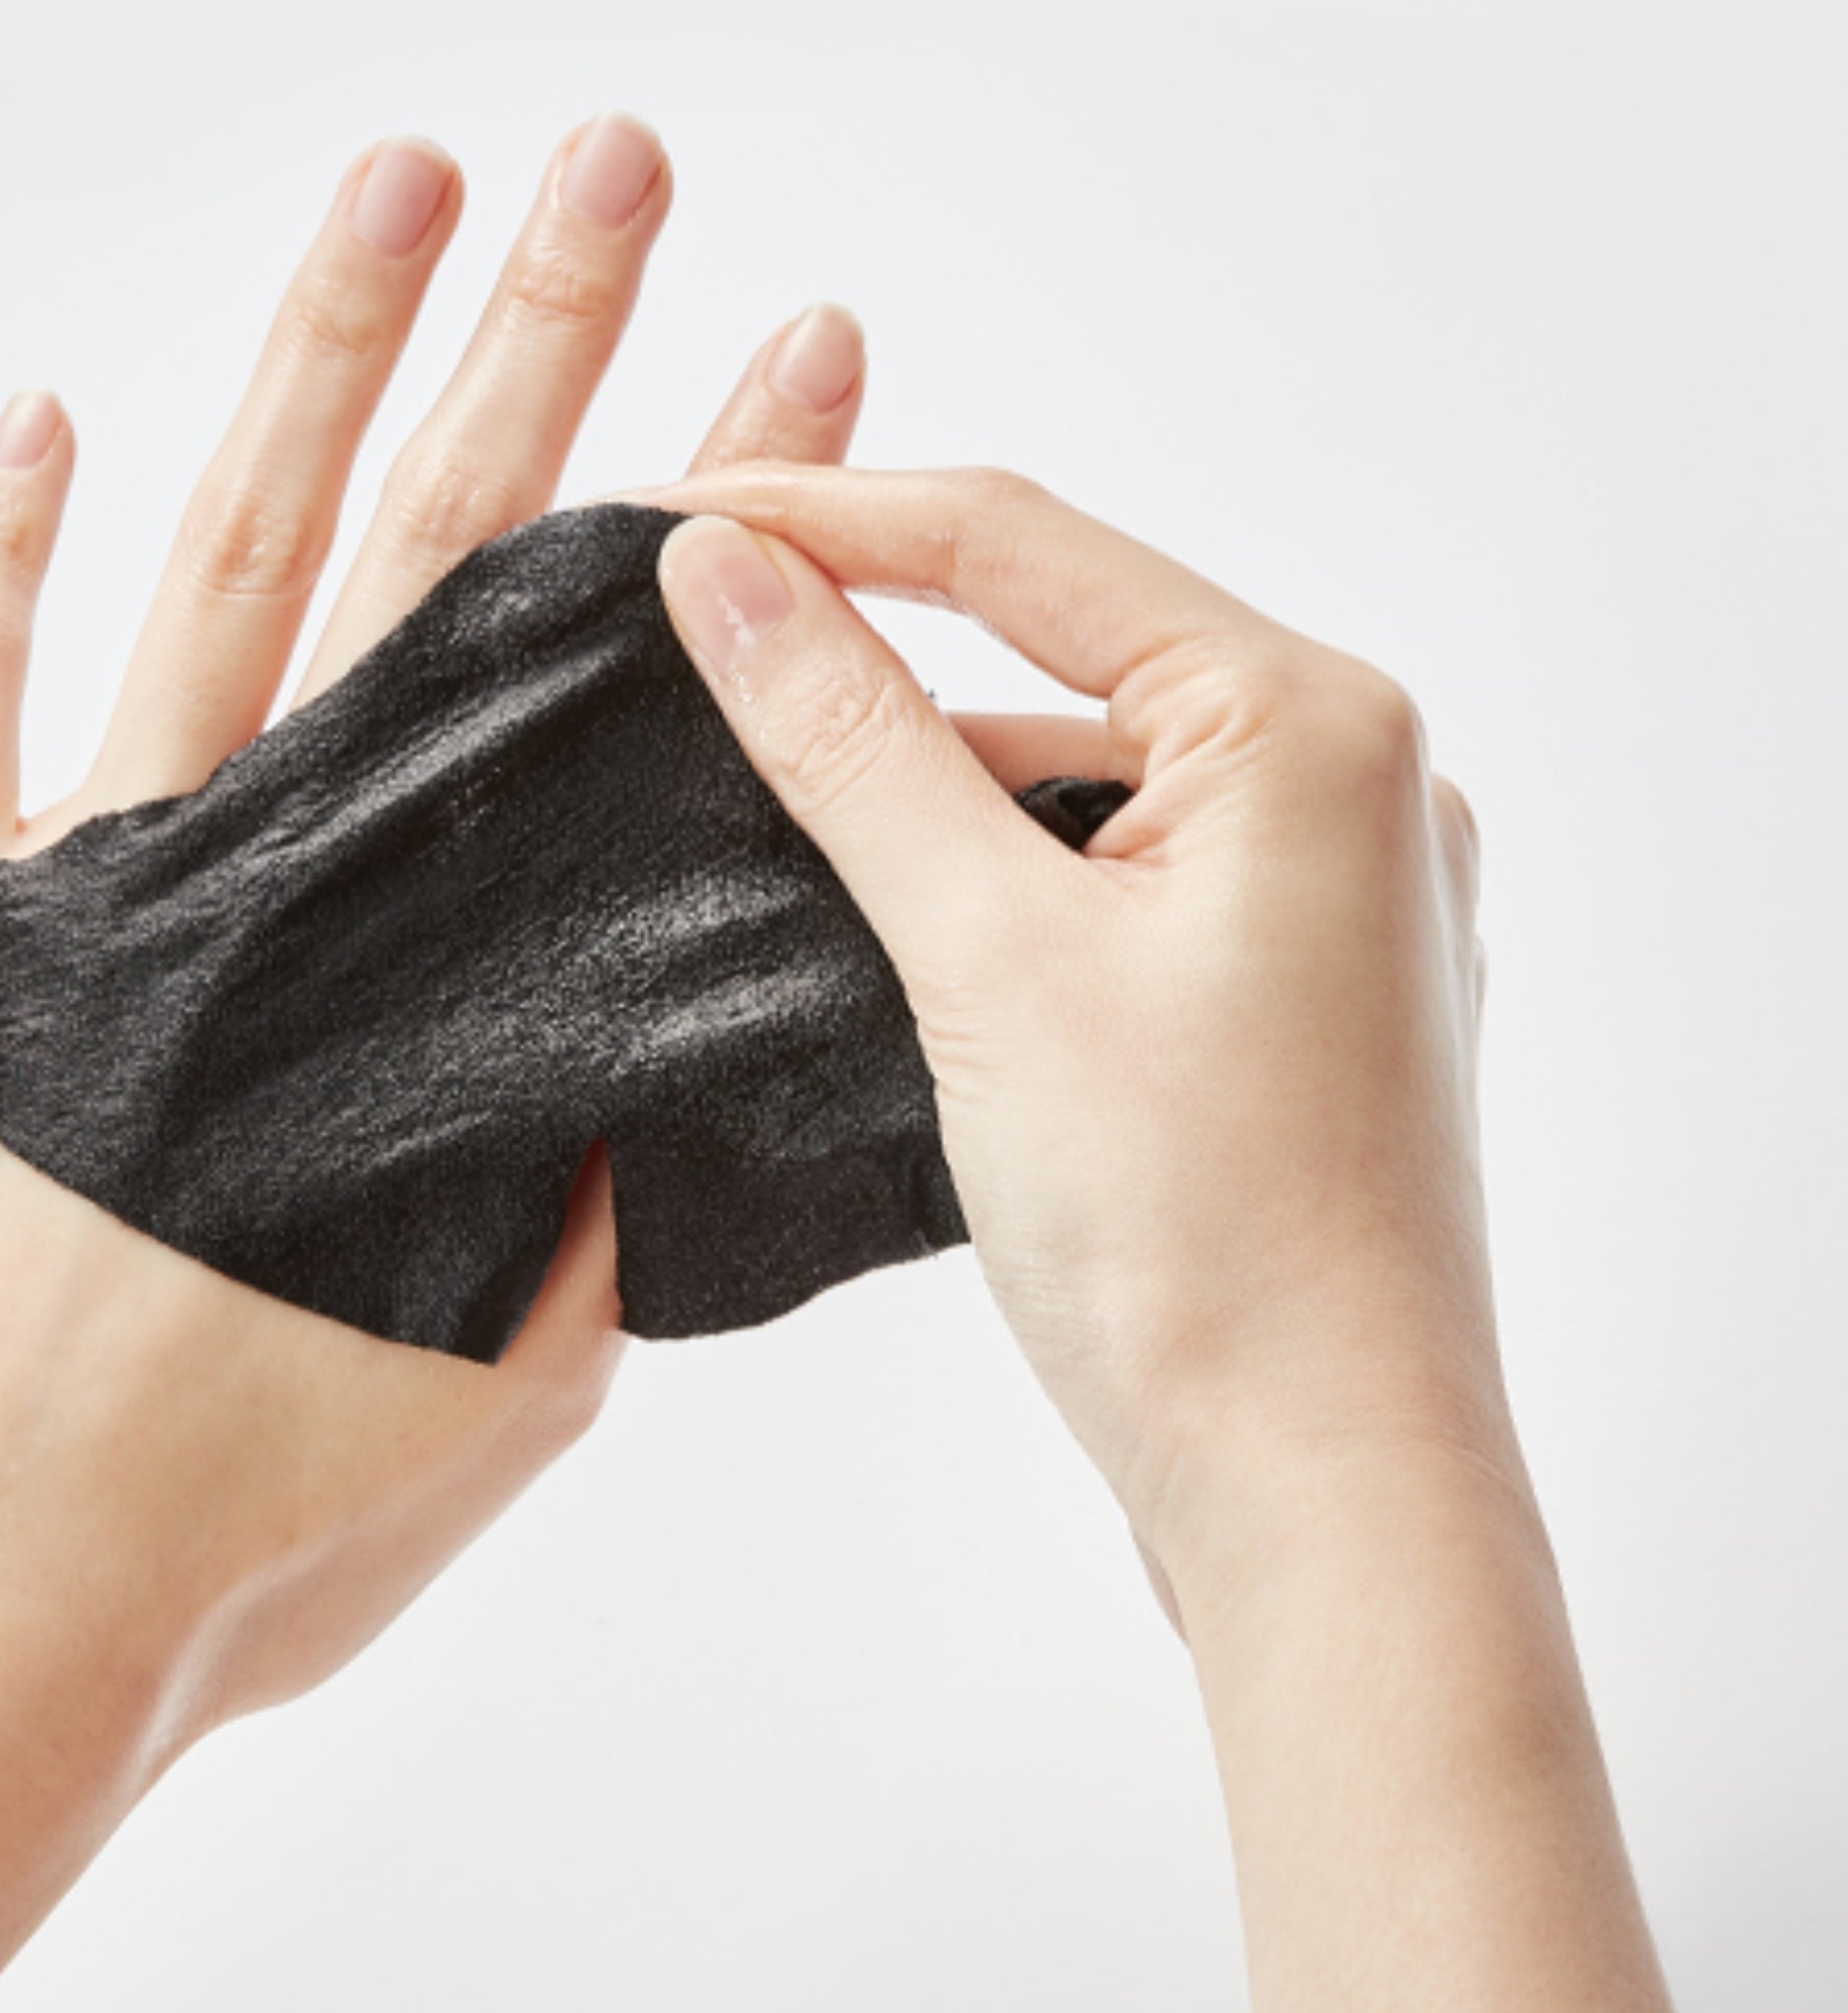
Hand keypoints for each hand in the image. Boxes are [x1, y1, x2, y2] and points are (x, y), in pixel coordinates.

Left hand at [0, 121, 876, 1754]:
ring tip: (399, 180)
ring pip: (223, 557)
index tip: (795, 355)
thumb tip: (657, 994)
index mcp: (414, 952)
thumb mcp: (516, 1351)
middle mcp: (257, 862)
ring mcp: (80, 874)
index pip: (588, 666)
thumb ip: (586, 1146)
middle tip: (619, 163)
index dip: (704, 500)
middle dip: (539, 340)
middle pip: (423, 545)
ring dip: (317, 359)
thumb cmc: (254, 1521)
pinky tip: (34, 406)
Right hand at [651, 472, 1719, 2012]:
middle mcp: (1348, 776)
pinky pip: (1108, 861)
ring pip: (1074, 762)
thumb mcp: (988, 956)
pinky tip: (876, 890)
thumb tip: (723, 573)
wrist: (1322, 1496)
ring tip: (749, 762)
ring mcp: (1326, 885)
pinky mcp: (1281, 980)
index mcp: (1311, 723)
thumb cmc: (1202, 1243)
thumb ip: (851, 739)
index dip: (826, 517)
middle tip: (686, 624)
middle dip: (872, 630)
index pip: (1024, 545)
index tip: (664, 518)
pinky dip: (989, 862)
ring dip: (923, 763)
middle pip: (1057, 640)